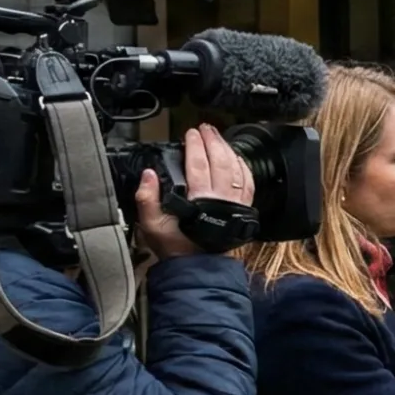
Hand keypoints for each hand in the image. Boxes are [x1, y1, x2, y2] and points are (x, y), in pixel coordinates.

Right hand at [134, 126, 253, 259]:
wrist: (197, 266)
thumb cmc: (175, 246)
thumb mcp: (151, 225)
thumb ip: (146, 199)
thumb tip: (148, 175)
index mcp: (198, 200)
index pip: (198, 164)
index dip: (195, 145)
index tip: (191, 133)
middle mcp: (220, 198)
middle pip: (219, 161)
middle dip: (212, 141)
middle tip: (205, 128)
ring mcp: (234, 203)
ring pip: (235, 168)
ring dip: (227, 149)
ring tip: (218, 137)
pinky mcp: (243, 208)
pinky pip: (247, 182)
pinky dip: (242, 166)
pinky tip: (235, 157)